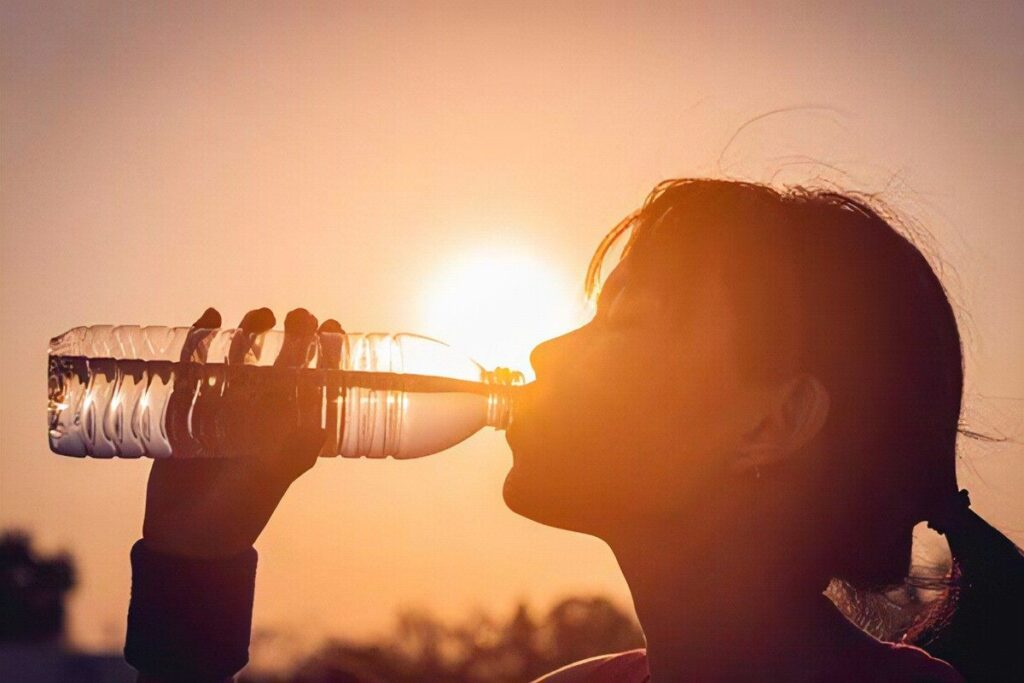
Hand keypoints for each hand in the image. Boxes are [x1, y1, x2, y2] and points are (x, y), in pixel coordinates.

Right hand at [141, 307, 342, 557]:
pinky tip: (212, 318)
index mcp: (289, 427)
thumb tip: (317, 427)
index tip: (332, 329)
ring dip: (252, 333)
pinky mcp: (187, 406)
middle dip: (293, 336)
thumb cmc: (240, 510)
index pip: (314, 380)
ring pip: (241, 358)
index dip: (326, 353)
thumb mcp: (271, 479)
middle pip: (279, 361)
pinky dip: (202, 341)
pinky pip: (196, 366)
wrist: (188, 536)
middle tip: (301, 316)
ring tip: (261, 315)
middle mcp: (260, 412)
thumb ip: (291, 453)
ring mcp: (224, 406)